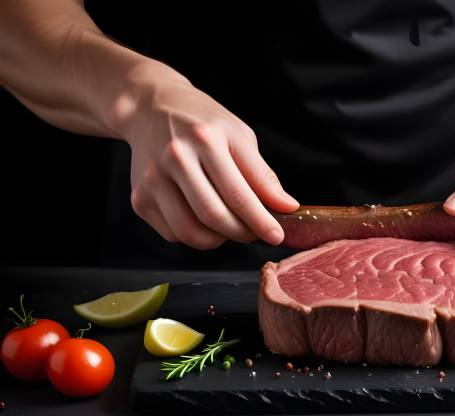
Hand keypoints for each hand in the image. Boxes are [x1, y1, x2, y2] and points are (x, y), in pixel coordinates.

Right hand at [121, 70, 298, 249]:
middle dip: (242, 233)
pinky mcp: (139, 198)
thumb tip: (287, 208)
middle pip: (213, 216)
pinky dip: (195, 235)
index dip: (260, 221)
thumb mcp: (239, 136)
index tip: (277, 236)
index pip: (238, 194)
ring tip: (231, 226)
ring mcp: (152, 179)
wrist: (149, 108)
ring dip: (219, 240)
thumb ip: (262, 175)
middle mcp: (174, 158)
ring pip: (190, 232)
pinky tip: (203, 218)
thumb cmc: (202, 123)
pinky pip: (173, 234)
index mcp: (205, 139)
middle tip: (255, 233)